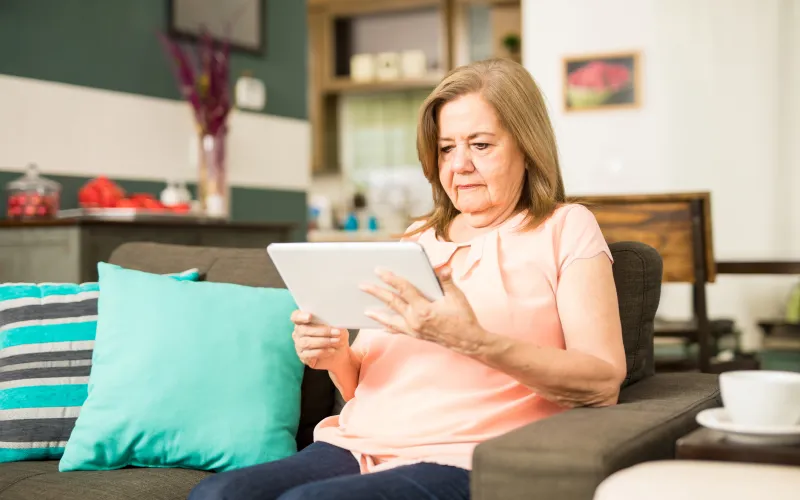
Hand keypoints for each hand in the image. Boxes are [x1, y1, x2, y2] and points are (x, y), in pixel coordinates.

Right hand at [290, 311, 348, 369]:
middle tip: (336, 332)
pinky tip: (332, 350)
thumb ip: (333, 322)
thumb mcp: (337, 326)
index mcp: (303, 320)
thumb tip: (334, 322)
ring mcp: (299, 344)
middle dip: (322, 331)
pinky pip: (310, 354)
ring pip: (307, 342)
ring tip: (336, 341)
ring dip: (324, 341)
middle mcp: (298, 332)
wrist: (338, 352)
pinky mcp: (303, 356)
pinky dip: (323, 351)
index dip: (301, 316)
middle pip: (303, 330)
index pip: (295, 316)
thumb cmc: (335, 334)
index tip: (310, 316)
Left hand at [360, 267, 488, 354]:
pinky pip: (398, 330)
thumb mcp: (457, 297)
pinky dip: (388, 326)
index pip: (403, 289)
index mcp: (424, 309)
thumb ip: (446, 281)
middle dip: (376, 292)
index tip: (379, 270)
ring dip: (377, 313)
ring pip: (390, 319)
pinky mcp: (416, 335)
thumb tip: (441, 267)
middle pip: (392, 303)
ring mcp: (414, 329)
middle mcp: (415, 320)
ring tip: (365, 309)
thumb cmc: (463, 317)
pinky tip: (380, 324)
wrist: (468, 341)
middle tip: (362, 285)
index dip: (391, 278)